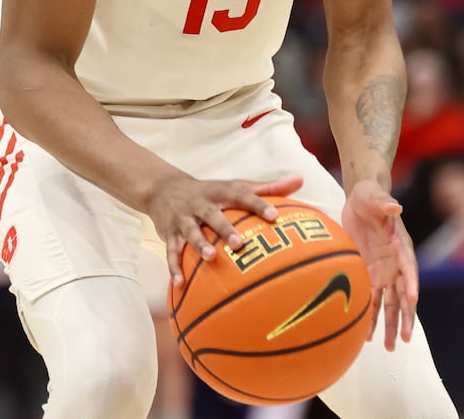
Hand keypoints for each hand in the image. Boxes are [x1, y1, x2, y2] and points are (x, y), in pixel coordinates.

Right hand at [143, 173, 303, 284]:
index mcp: (221, 192)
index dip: (258, 204)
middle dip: (225, 228)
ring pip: (191, 232)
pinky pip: (171, 250)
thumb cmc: (210, 190)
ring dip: (199, 245)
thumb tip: (300, 180)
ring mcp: (184, 218)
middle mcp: (201, 203)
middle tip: (239, 243)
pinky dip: (174, 267)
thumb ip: (268, 188)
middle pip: (213, 215)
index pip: (242, 195)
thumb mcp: (235, 185)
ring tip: (210, 258)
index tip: (274, 216)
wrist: (163, 187)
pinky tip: (180, 283)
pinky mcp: (169, 233)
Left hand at [341, 179, 416, 351]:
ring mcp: (384, 271)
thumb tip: (396, 205)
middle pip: (403, 294)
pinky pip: (371, 300)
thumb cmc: (370, 195)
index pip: (409, 265)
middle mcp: (396, 263)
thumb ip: (383, 202)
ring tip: (391, 347)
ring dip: (391, 325)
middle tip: (406, 338)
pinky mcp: (370, 274)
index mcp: (401, 245)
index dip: (411, 282)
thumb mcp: (375, 196)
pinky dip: (370, 318)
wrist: (360, 200)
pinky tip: (367, 336)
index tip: (413, 299)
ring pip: (389, 303)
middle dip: (405, 317)